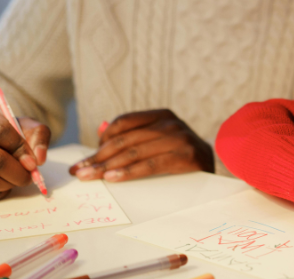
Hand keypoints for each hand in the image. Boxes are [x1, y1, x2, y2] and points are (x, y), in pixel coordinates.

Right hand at [0, 107, 49, 201]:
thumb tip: (39, 159)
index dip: (20, 149)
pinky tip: (7, 184)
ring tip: (19, 179)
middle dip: (18, 172)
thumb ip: (40, 138)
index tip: (32, 161)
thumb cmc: (14, 132)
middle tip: (30, 175)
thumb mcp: (30, 126)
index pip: (0, 132)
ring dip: (10, 184)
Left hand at [68, 109, 213, 181]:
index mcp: (162, 115)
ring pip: (134, 153)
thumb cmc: (181, 154)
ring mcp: (180, 138)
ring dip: (107, 167)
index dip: (102, 140)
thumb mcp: (160, 138)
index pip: (124, 122)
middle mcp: (170, 123)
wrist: (215, 165)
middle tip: (79, 172)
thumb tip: (100, 130)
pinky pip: (151, 165)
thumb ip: (134, 134)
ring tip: (89, 177)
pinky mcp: (186, 156)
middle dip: (98, 157)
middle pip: (125, 140)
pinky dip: (129, 172)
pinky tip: (113, 178)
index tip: (85, 158)